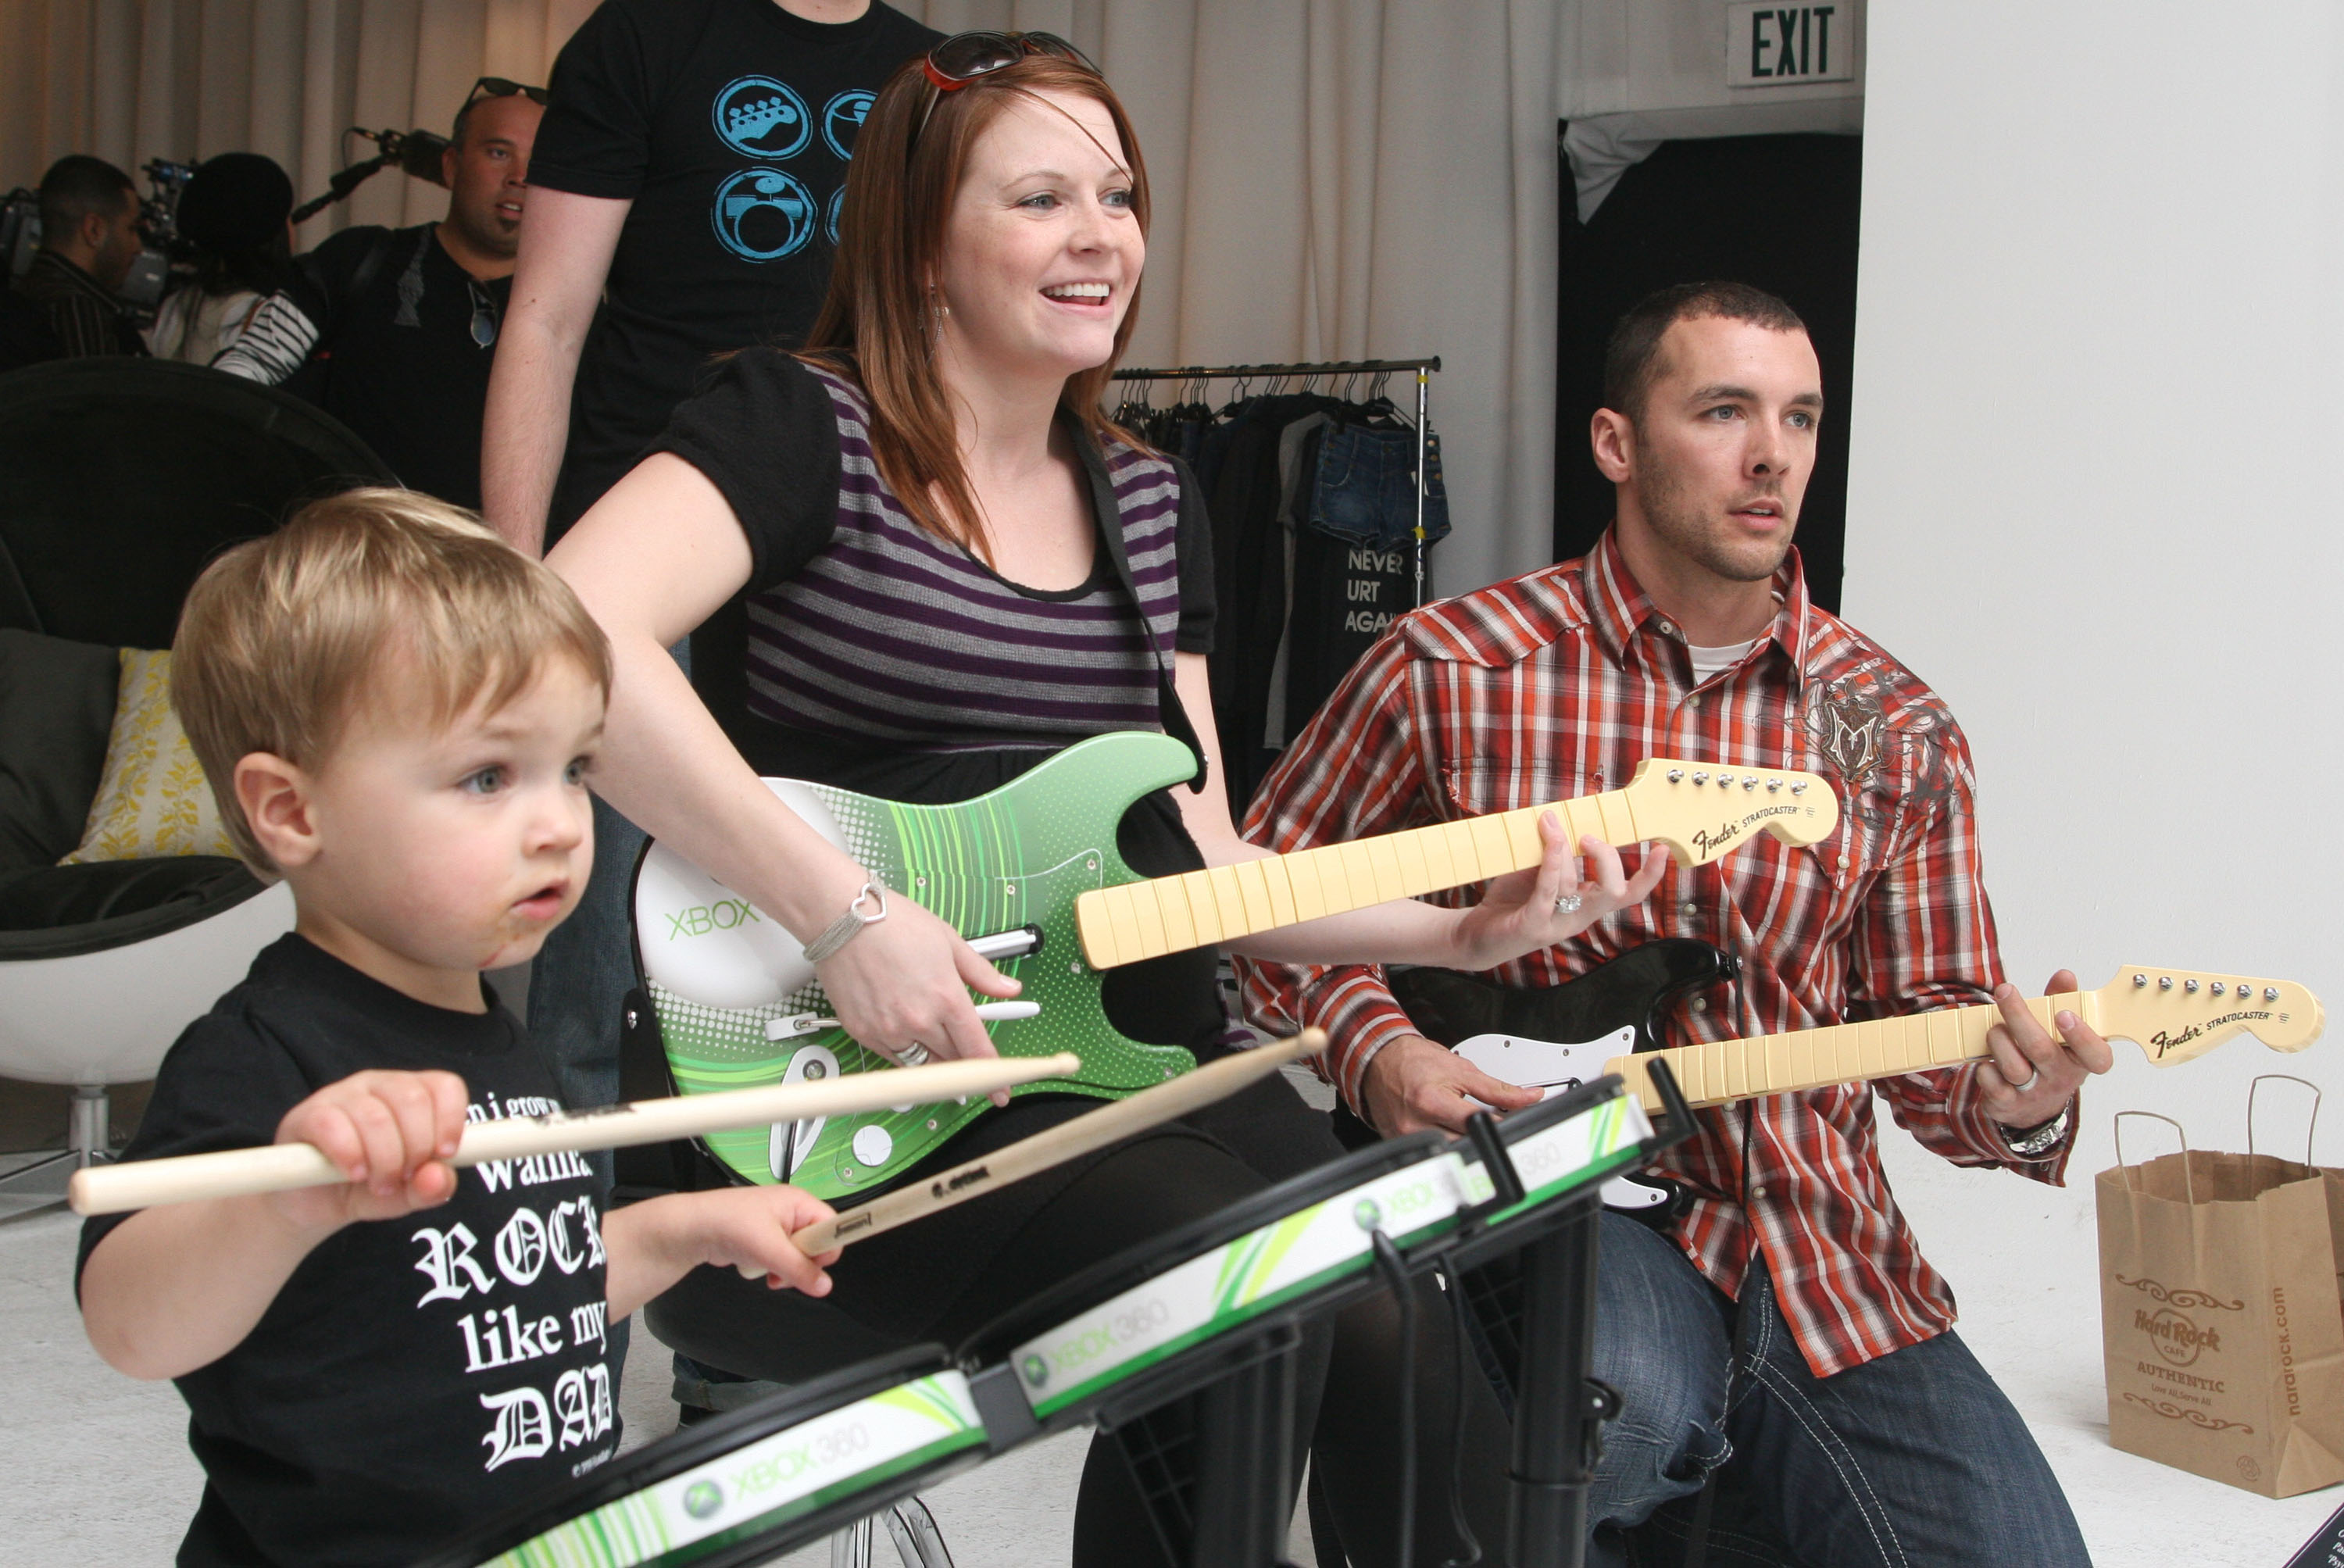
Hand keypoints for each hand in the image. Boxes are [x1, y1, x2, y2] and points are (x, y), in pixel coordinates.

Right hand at [271, 1069, 470, 1229]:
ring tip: (378, 1183)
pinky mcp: (307, 1115)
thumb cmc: (364, 1188)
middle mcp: (378, 1085)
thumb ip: (429, 1189)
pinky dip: (350, 1155)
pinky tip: (353, 1173)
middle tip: (403, 1177)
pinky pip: (333, 1125)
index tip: (443, 1155)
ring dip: (384, 1160)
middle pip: (413, 1100)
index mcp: (411, 1094)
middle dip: (416, 1148)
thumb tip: (439, 1177)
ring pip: (376, 1117)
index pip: (444, 1086)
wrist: (310, 1205)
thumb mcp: (404, 1195)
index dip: (451, 1120)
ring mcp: (341, 1095)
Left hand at [687, 1186, 843, 1296]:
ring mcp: (778, 1228)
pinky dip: (771, 1270)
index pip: (832, 1226)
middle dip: (801, 1264)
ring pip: (798, 1258)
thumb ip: (799, 1269)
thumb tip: (823, 1286)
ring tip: (766, 1269)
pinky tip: (756, 1268)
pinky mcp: (765, 1242)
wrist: (692, 1229)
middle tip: (784, 1267)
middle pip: (816, 1246)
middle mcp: (791, 1213)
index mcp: (799, 1202)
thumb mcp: (769, 1248)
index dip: (828, 1247)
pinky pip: (781, 1262)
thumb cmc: (726, 1222)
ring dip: (784, 1270)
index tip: (818, 1264)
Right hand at [811, 890, 1023, 1105]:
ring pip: (921, 1064)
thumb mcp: (949, 941)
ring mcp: (888, 1030)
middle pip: (951, 1061)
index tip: (999, 1092)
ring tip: (934, 1038)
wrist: (841, 918)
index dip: (991, 1077)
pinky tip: (907, 1031)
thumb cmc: (893, 923)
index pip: (976, 1050)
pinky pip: (892, 1057)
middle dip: (963, 1062)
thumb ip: (982, 972)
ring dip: (934, 1060)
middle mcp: (918, 1021)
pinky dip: (905, 1051)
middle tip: (964, 1053)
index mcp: (947, 998)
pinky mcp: (863, 1033)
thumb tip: (1009, 988)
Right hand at [1362, 1034, 1541, 1136]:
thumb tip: (1528, 1098)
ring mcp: (1406, 1138)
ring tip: (1461, 1122)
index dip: (1498, 1124)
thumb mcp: (1461, 1070)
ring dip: (1464, 1141)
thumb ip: (1498, 1089)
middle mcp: (1416, 1124)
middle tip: (1484, 1120)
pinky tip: (1443, 1128)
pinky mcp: (1401, 1145)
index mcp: (1431, 1101)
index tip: (1509, 1121)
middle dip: (1481, 1134)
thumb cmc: (1414, 1061)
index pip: (1477, 1123)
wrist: (1380, 1060)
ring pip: (1450, 1152)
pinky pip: (1432, 1152)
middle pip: (1464, 1143)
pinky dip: (1445, 1143)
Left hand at [1449, 817, 1669, 971]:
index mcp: (1587, 905)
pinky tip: (1550, 840)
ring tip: (1548, 825)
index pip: (1629, 894)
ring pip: (1576, 886)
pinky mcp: (1533, 926)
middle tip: (1587, 836)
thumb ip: (1557, 854)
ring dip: (1564, 849)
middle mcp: (1578, 918)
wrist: (1476, 934)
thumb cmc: (1511, 901)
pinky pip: (1549, 890)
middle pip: (1615, 892)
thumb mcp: (1538, 872)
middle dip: (1609, 858)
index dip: (1651, 875)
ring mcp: (1557, 925)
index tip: (1662, 848)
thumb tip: (1564, 817)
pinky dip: (1552, 861)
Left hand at [1979, 970, 2113, 1131]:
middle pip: (2041, 1049)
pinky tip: (1985, 1060)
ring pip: (2013, 1066)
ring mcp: (2034, 1093)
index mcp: (2080, 1060)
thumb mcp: (2060, 1032)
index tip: (2064, 1014)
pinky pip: (1991, 1082)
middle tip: (2005, 991)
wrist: (2034, 1108)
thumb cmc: (2048, 1058)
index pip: (2096, 1056)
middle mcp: (2060, 1077)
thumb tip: (2065, 975)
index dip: (2082, 1036)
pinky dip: (1983, 1067)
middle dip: (2019, 1016)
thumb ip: (2062, 1001)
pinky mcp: (2007, 1103)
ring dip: (1997, 1039)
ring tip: (1994, 1029)